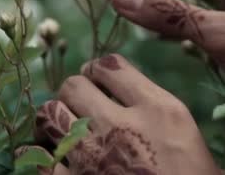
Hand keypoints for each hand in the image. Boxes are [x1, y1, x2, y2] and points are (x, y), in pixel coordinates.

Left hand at [26, 54, 220, 174]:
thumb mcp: (185, 130)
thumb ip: (154, 105)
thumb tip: (120, 89)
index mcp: (156, 109)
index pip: (110, 66)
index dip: (98, 69)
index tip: (98, 78)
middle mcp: (120, 125)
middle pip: (73, 85)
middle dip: (75, 91)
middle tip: (81, 102)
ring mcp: (92, 156)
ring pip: (49, 114)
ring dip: (55, 117)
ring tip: (63, 125)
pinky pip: (39, 158)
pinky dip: (40, 155)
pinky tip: (51, 156)